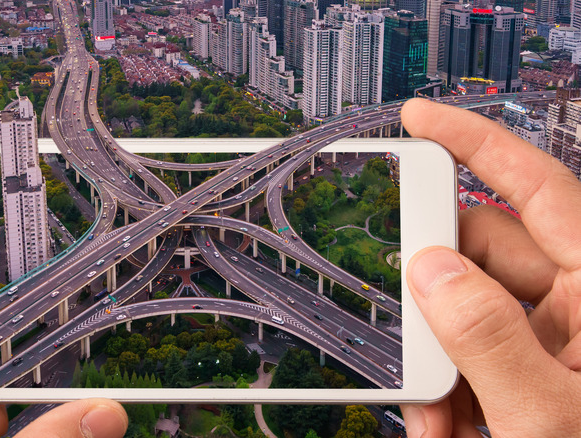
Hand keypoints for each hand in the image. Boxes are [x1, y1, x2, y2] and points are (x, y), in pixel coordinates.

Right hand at [399, 99, 580, 435]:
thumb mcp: (548, 417)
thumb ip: (489, 339)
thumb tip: (432, 271)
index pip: (539, 188)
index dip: (478, 144)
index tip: (420, 119)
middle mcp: (579, 306)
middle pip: (481, 256)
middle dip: (433, 295)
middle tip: (409, 325)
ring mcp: (550, 341)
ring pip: (462, 314)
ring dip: (434, 363)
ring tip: (435, 419)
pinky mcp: (524, 373)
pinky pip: (466, 357)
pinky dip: (443, 391)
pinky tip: (443, 428)